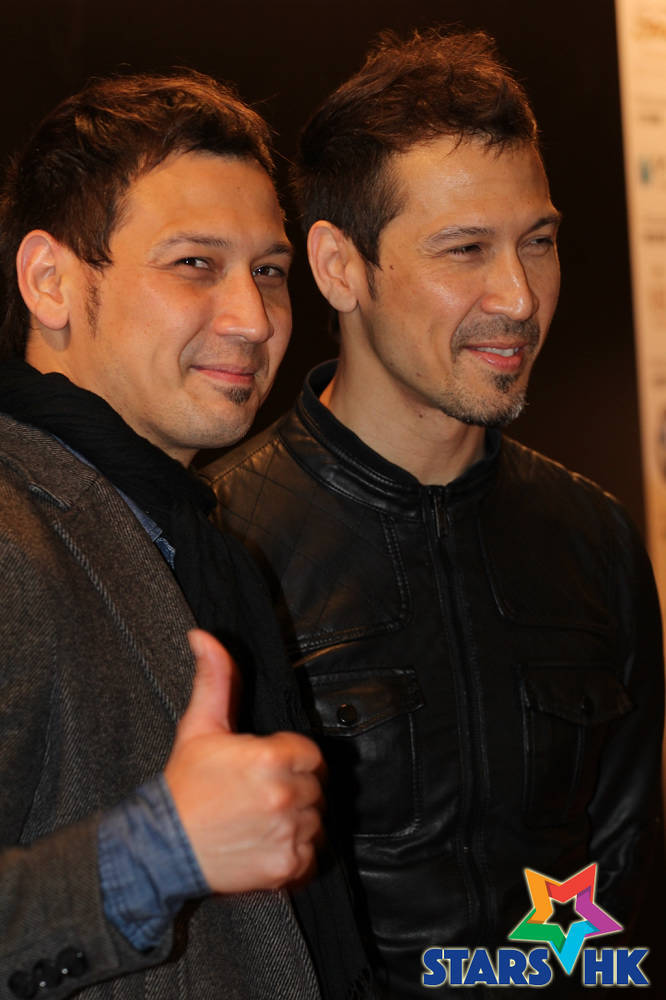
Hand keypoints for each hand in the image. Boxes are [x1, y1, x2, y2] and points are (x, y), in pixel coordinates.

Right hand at [164, 629, 323, 892]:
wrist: (163, 848)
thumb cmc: (184, 787)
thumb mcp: (199, 726)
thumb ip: (215, 679)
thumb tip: (205, 638)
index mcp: (272, 757)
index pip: (310, 753)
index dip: (290, 759)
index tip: (268, 768)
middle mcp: (285, 795)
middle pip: (315, 786)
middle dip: (294, 787)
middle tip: (260, 795)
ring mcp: (288, 832)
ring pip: (316, 820)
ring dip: (297, 820)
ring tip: (260, 819)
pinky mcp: (287, 866)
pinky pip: (311, 855)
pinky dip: (295, 852)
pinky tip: (265, 843)